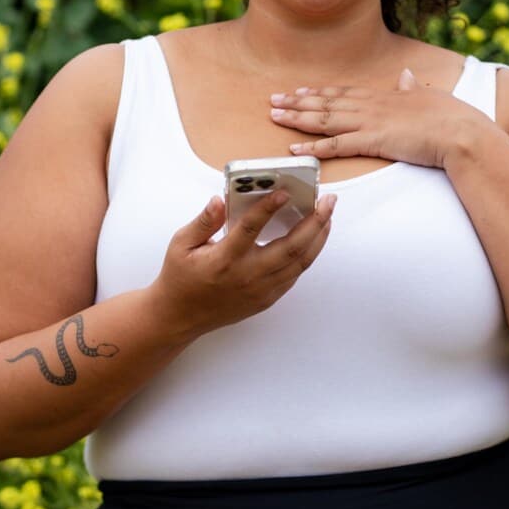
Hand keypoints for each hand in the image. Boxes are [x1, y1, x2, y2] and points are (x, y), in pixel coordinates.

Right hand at [148, 189, 336, 339]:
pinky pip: (293, 276)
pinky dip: (307, 256)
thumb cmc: (180, 277)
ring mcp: (260, 290)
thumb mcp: (181, 243)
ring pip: (299, 263)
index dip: (268, 209)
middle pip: (290, 248)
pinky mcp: (266, 299)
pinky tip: (313, 240)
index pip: (250, 229)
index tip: (285, 192)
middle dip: (314, 222)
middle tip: (327, 201)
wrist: (180, 316)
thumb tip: (220, 200)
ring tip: (327, 217)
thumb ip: (204, 221)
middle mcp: (247, 275)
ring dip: (317, 238)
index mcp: (224, 259)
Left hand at [269, 68, 493, 168]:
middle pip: (326, 102)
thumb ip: (411, 87)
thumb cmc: (450, 117)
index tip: (299, 91)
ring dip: (297, 118)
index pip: (342, 92)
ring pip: (323, 119)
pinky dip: (312, 146)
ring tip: (274, 117)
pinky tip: (294, 147)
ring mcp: (369, 122)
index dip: (318, 92)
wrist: (461, 132)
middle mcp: (370, 105)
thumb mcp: (428, 96)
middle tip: (272, 101)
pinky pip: (335, 145)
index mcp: (383, 95)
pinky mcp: (372, 141)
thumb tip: (406, 74)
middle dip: (297, 102)